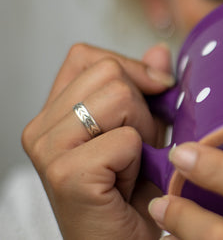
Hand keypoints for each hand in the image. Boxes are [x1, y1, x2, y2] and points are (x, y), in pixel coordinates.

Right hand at [22, 43, 174, 238]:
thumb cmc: (132, 194)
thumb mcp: (143, 131)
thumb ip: (146, 88)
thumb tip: (159, 51)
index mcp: (54, 113)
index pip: (87, 55)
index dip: (130, 68)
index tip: (153, 95)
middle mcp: (41, 128)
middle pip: (110, 72)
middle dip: (142, 108)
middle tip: (139, 149)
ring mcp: (48, 150)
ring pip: (120, 98)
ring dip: (143, 133)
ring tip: (133, 164)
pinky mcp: (66, 173)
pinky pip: (126, 139)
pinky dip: (139, 161)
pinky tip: (127, 184)